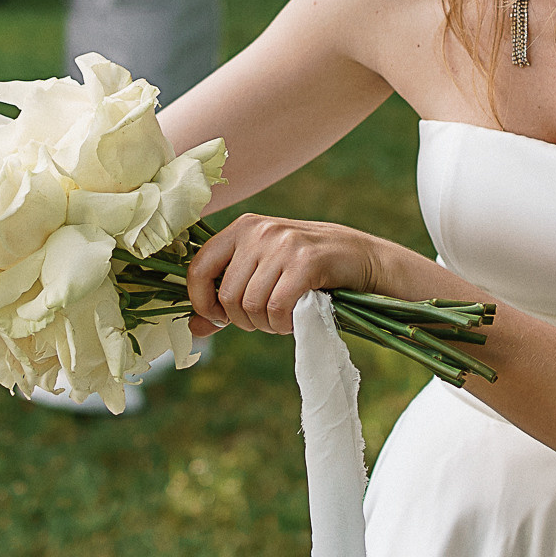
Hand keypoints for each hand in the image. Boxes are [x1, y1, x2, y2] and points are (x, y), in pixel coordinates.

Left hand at [185, 214, 390, 336]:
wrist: (361, 258)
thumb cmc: (306, 269)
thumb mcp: (263, 273)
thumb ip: (226, 298)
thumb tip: (194, 328)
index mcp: (242, 228)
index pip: (198, 268)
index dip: (201, 301)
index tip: (219, 317)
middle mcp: (259, 230)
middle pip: (227, 295)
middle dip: (244, 320)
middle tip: (266, 321)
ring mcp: (283, 244)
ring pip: (251, 305)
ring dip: (266, 325)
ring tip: (282, 319)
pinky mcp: (305, 262)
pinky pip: (276, 308)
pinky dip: (283, 323)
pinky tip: (295, 319)